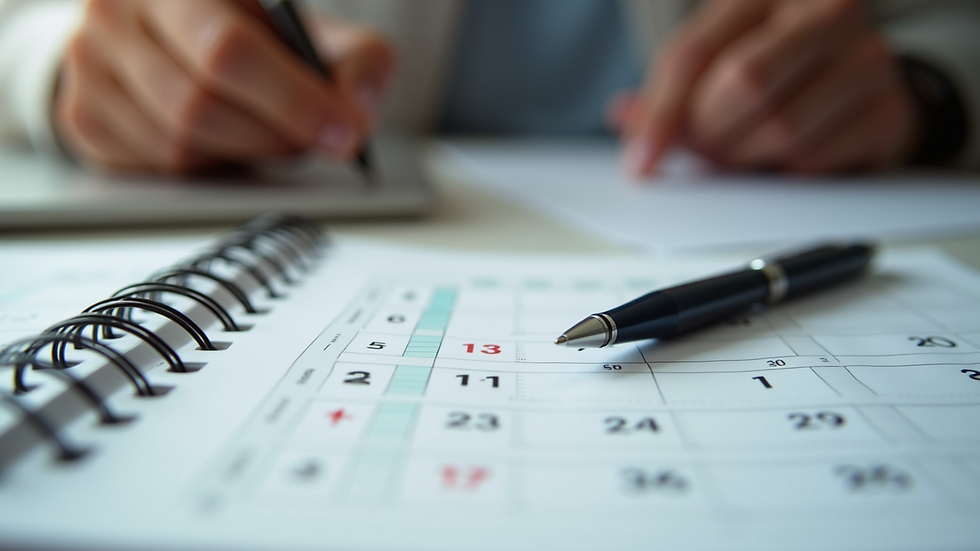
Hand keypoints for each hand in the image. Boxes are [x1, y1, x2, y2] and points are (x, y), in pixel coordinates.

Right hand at [54, 0, 394, 173]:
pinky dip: (210, 162)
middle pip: (200, 103)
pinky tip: (227, 137)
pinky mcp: (82, 115)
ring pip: (179, 140)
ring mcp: (90, 62)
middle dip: (274, 135)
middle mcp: (118, 8)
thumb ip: (357, 61)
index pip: (229, 48)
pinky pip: (158, 163)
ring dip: (246, 152)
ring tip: (275, 133)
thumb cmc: (252, 33)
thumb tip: (358, 112)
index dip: (294, 100)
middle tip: (316, 141)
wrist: (171, 37)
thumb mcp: (313, 32)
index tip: (344, 132)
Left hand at [618, 0, 918, 175]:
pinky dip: (784, 173)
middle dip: (711, 134)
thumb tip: (625, 118)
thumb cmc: (777, 68)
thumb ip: (671, 90)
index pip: (695, 52)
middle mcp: (827, 11)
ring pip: (782, 128)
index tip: (642, 161)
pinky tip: (779, 159)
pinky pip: (815, 161)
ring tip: (739, 153)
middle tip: (703, 151)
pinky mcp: (888, 111)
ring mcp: (867, 58)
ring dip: (745, 158)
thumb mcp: (716, 63)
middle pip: (744, 84)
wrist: (858, 80)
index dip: (661, 113)